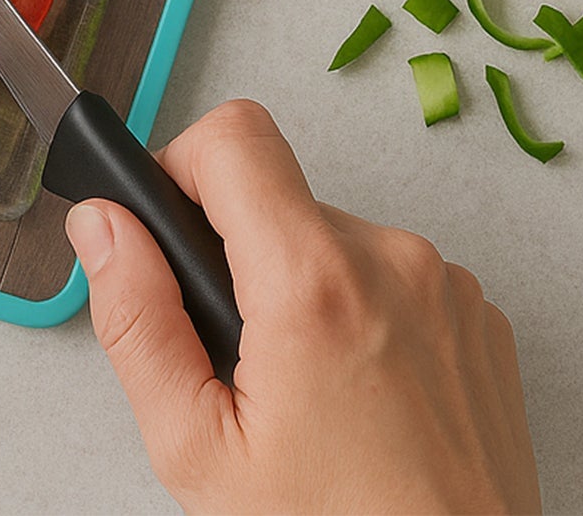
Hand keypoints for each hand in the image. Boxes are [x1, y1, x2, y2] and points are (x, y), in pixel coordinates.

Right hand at [65, 100, 540, 514]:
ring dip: (303, 290)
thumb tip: (104, 227)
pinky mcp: (478, 313)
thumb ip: (136, 319)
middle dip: (240, 258)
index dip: (182, 163)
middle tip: (240, 361)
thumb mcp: (198, 448)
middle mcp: (391, 260)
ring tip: (307, 393)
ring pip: (333, 238)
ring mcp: (446, 284)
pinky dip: (362, 314)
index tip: (173, 221)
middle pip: (277, 197)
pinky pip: (392, 274)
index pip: (234, 134)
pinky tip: (359, 395)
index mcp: (314, 282)